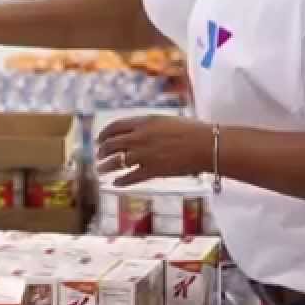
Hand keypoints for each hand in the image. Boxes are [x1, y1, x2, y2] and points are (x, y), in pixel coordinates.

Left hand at [95, 115, 211, 185]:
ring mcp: (144, 155)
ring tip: (100, 170)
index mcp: (143, 122)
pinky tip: (115, 183)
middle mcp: (139, 138)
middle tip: (99, 156)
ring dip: (105, 166)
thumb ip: (148, 125)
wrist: (206, 145)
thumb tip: (136, 130)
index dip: (104, 133)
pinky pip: (131, 177)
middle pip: (112, 144)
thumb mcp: (165, 120)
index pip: (115, 126)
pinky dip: (121, 181)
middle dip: (102, 151)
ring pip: (116, 162)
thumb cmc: (191, 130)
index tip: (99, 139)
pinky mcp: (152, 171)